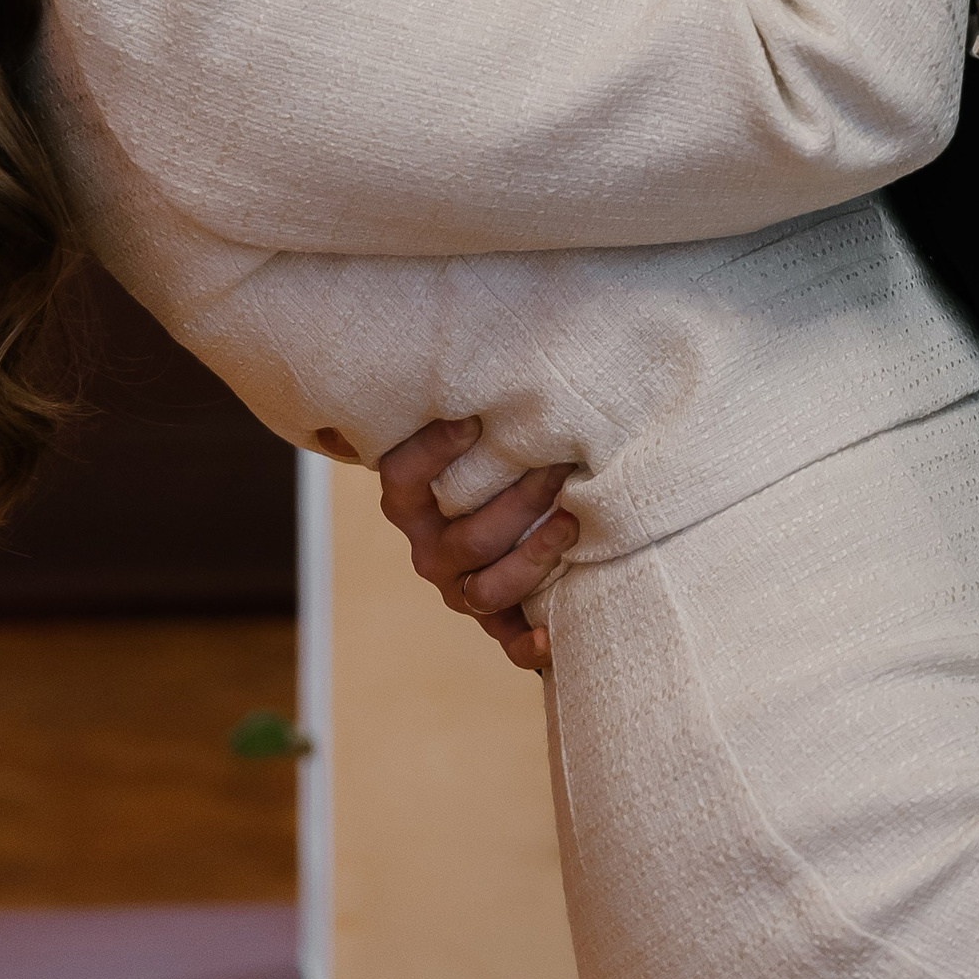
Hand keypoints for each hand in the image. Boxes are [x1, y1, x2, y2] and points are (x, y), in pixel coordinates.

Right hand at [376, 417, 578, 674]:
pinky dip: (527, 645)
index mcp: (409, 502)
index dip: (434, 451)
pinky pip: (505, 640)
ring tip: (575, 523)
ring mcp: (460, 587)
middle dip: (517, 503)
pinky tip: (551, 638)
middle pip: (466, 539)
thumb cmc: (483, 459)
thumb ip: (459, 400)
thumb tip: (462, 333)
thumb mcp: (465, 431)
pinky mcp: (495, 618)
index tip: (476, 420)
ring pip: (486, 589)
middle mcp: (429, 549)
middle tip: (560, 468)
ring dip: (533, 558)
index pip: (404, 478)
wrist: (489, 518)